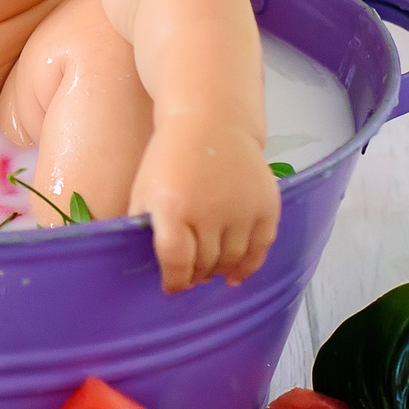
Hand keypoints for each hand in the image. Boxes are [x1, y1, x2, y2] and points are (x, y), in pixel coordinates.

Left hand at [130, 118, 280, 293]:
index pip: (176, 262)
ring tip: (210, 271)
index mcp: (172, 207)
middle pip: (205, 263)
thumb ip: (143, 227)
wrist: (211, 121)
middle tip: (190, 276)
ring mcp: (241, 209)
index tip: (171, 287)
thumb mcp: (143, 190)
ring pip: (232, 260)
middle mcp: (209, 211)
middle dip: (195, 275)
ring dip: (219, 271)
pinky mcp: (265, 205)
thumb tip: (145, 265)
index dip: (174, 281)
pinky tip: (236, 274)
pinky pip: (260, 248)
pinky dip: (249, 266)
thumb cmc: (170, 157)